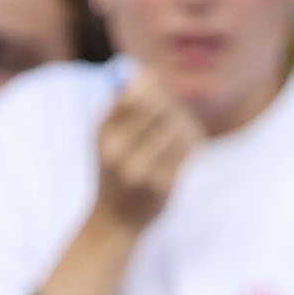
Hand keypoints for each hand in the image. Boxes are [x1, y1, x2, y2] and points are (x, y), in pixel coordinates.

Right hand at [87, 73, 205, 232]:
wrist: (114, 221)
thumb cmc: (113, 170)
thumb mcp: (106, 137)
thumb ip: (121, 106)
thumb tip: (146, 73)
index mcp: (103, 135)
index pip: (132, 95)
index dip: (149, 84)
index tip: (155, 87)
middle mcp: (117, 152)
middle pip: (157, 106)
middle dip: (169, 103)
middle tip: (171, 109)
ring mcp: (140, 171)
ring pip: (177, 125)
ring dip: (183, 122)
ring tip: (178, 128)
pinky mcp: (162, 185)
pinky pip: (187, 148)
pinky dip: (190, 140)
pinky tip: (184, 143)